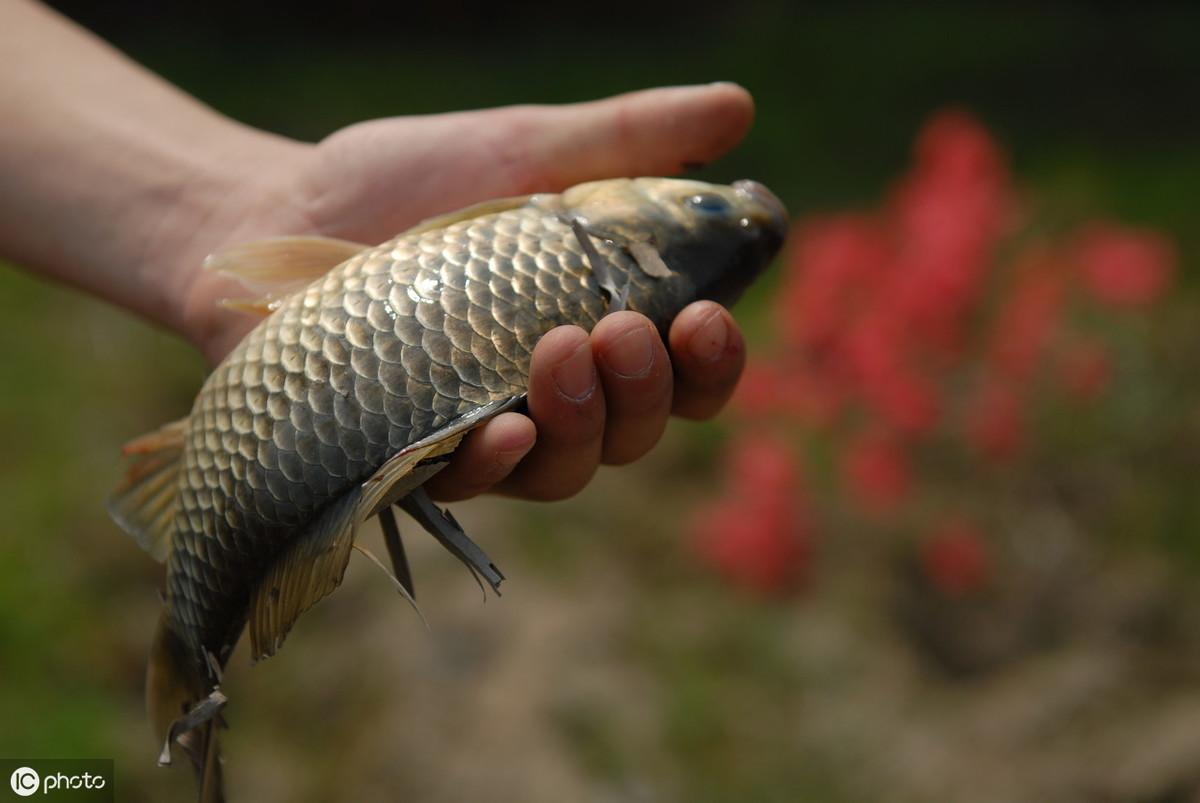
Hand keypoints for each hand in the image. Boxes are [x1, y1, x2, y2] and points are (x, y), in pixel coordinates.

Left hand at [176, 84, 753, 501]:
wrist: (282, 211)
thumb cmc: (408, 184)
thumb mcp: (522, 148)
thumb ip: (625, 139)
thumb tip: (739, 108)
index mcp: (596, 326)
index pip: (683, 374)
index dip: (711, 364)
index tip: (707, 318)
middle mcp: (555, 394)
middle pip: (636, 430)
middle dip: (647, 391)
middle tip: (623, 330)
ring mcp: (487, 430)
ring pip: (568, 468)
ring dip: (586, 423)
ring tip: (566, 350)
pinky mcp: (415, 454)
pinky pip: (472, 482)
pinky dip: (497, 462)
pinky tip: (506, 428)